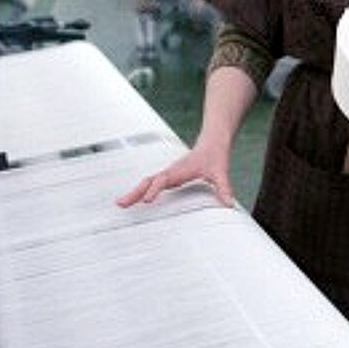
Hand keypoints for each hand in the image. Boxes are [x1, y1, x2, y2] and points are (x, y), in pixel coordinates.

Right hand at [116, 136, 235, 207]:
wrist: (212, 143)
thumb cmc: (215, 156)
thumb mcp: (221, 172)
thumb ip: (224, 188)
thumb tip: (228, 204)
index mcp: (180, 170)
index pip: (163, 179)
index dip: (155, 189)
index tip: (146, 200)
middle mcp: (171, 172)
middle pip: (148, 181)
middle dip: (134, 193)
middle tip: (120, 204)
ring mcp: (168, 174)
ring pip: (147, 183)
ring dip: (134, 193)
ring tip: (121, 204)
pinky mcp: (169, 177)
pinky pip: (151, 185)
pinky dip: (141, 191)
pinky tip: (136, 201)